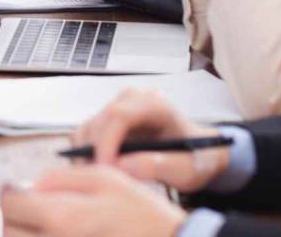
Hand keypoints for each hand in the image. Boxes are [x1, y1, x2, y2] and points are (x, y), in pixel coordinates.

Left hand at [1, 166, 186, 236]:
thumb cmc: (143, 215)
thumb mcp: (106, 179)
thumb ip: (61, 178)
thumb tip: (31, 185)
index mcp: (62, 216)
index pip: (10, 204)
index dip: (9, 193)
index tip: (16, 191)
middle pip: (8, 231)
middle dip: (14, 217)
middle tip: (29, 210)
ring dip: (22, 234)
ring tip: (44, 225)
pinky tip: (54, 234)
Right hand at [74, 89, 227, 191]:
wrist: (195, 154)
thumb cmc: (193, 158)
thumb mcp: (185, 169)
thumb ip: (159, 166)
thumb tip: (124, 166)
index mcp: (155, 104)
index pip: (120, 116)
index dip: (107, 143)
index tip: (106, 169)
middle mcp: (132, 99)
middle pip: (99, 122)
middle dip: (95, 153)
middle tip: (102, 181)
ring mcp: (117, 108)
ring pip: (88, 129)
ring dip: (87, 155)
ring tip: (103, 179)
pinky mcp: (107, 120)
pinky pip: (85, 136)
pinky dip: (85, 154)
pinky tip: (100, 171)